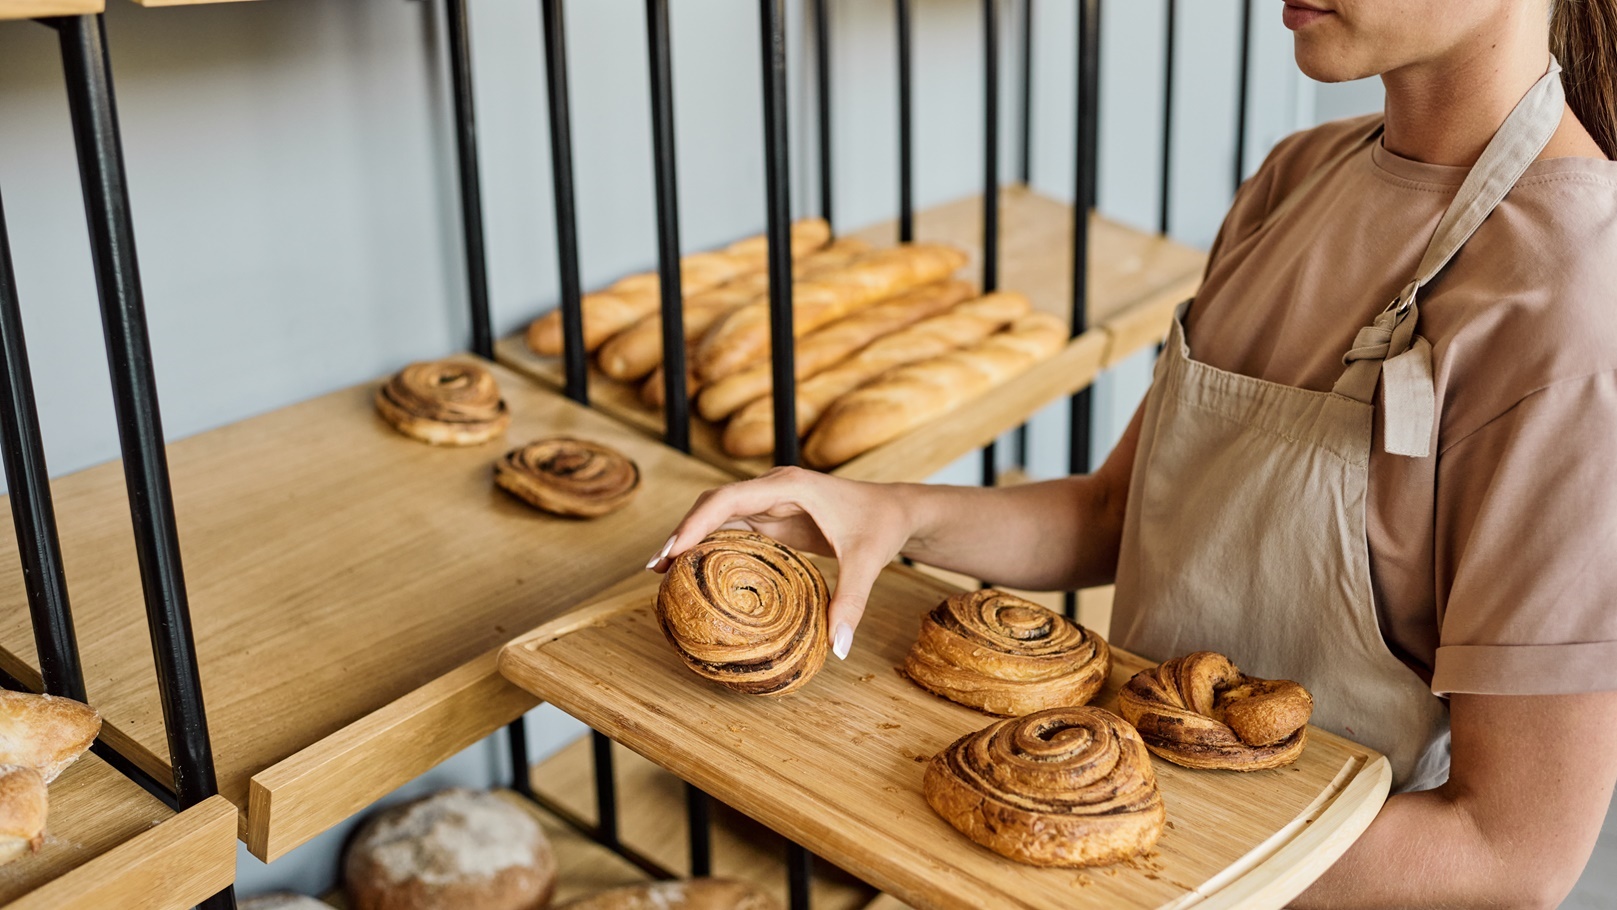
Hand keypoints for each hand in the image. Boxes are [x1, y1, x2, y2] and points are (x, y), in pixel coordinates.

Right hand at [646, 466, 913, 659]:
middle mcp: (773, 488)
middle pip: (713, 504)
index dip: (695, 523)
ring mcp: (770, 502)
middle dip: (681, 532)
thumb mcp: (868, 562)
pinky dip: (710, 546)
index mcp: (789, 485)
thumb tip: (837, 649)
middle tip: (654, 570)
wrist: (897, 509)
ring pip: (718, 515)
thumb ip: (851, 603)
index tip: (672, 552)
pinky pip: (732, 529)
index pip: (729, 499)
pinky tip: (695, 573)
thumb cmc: (882, 525)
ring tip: (663, 574)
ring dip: (690, 538)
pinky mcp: (773, 517)